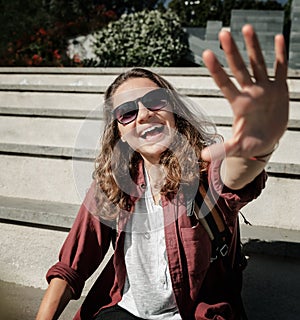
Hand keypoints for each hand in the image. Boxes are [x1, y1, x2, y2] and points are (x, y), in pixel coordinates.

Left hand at [201, 24, 288, 160]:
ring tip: (247, 27)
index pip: (224, 84)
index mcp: (239, 105)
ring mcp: (264, 89)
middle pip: (239, 68)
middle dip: (231, 51)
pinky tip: (280, 38)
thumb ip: (222, 150)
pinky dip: (281, 55)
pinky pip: (280, 69)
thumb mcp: (237, 148)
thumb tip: (203, 157)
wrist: (267, 141)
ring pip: (258, 63)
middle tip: (223, 33)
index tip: (206, 53)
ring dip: (253, 46)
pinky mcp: (279, 90)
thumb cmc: (250, 144)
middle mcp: (250, 93)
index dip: (216, 70)